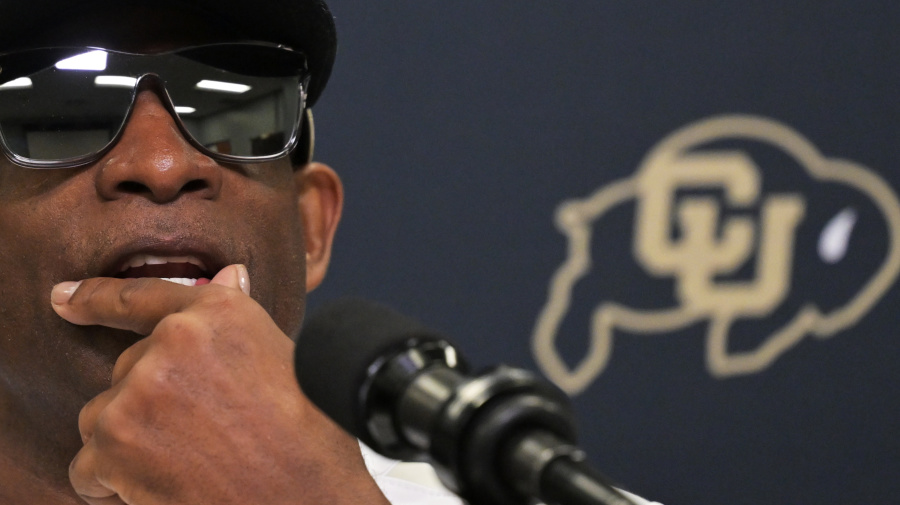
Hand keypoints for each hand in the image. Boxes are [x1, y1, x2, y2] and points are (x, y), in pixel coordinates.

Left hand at [52, 266, 388, 504]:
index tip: (65, 298)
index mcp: (219, 312)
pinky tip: (164, 487)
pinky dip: (115, 485)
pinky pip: (88, 466)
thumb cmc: (308, 437)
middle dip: (152, 402)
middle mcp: (175, 338)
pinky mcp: (115, 442)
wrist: (307, 497)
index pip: (142, 297)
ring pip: (103, 416)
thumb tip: (229, 276)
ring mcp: (139, 388)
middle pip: (128, 369)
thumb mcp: (284, 359)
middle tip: (203, 433)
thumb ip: (238, 321)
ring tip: (189, 461)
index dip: (96, 296)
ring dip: (131, 443)